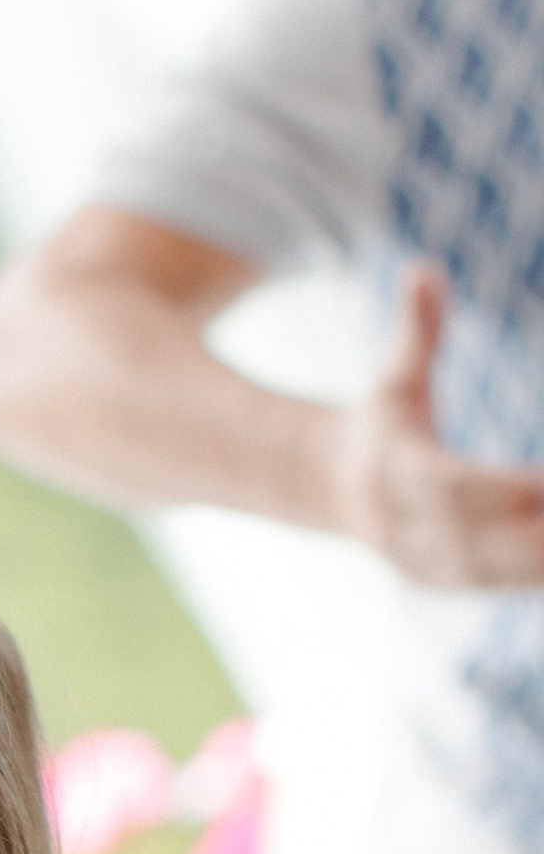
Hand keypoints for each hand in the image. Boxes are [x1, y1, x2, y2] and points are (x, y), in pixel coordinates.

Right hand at [314, 264, 543, 584]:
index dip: (502, 489)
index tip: (543, 485)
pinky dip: (533, 578)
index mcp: (393, 473)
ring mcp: (420, 560)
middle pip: (475, 536)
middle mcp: (403, 525)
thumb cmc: (382, 419)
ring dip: (537, 562)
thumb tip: (423, 268)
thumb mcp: (394, 375)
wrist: (331, 489)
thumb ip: (417, 329)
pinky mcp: (441, 581)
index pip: (451, 487)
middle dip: (532, 531)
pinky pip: (494, 585)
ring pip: (488, 571)